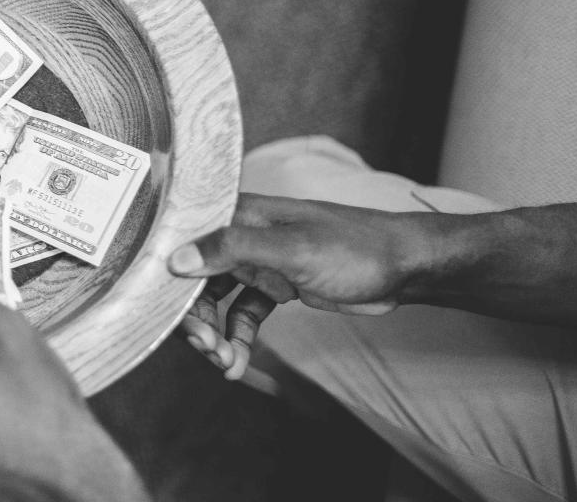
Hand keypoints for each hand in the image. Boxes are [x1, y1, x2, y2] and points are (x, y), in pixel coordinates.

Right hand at [169, 193, 438, 377]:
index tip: (175, 317)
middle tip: (209, 350)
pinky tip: (240, 359)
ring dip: (218, 334)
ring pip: (217, 301)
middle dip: (196, 319)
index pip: (185, 245)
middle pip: (196, 279)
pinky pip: (243, 313)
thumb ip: (232, 249)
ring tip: (227, 363)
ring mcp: (259, 262)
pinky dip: (239, 337)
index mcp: (239, 214)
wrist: (405, 266)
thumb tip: (176, 259)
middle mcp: (242, 235)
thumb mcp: (290, 249)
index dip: (172, 283)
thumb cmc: (354, 247)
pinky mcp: (275, 285)